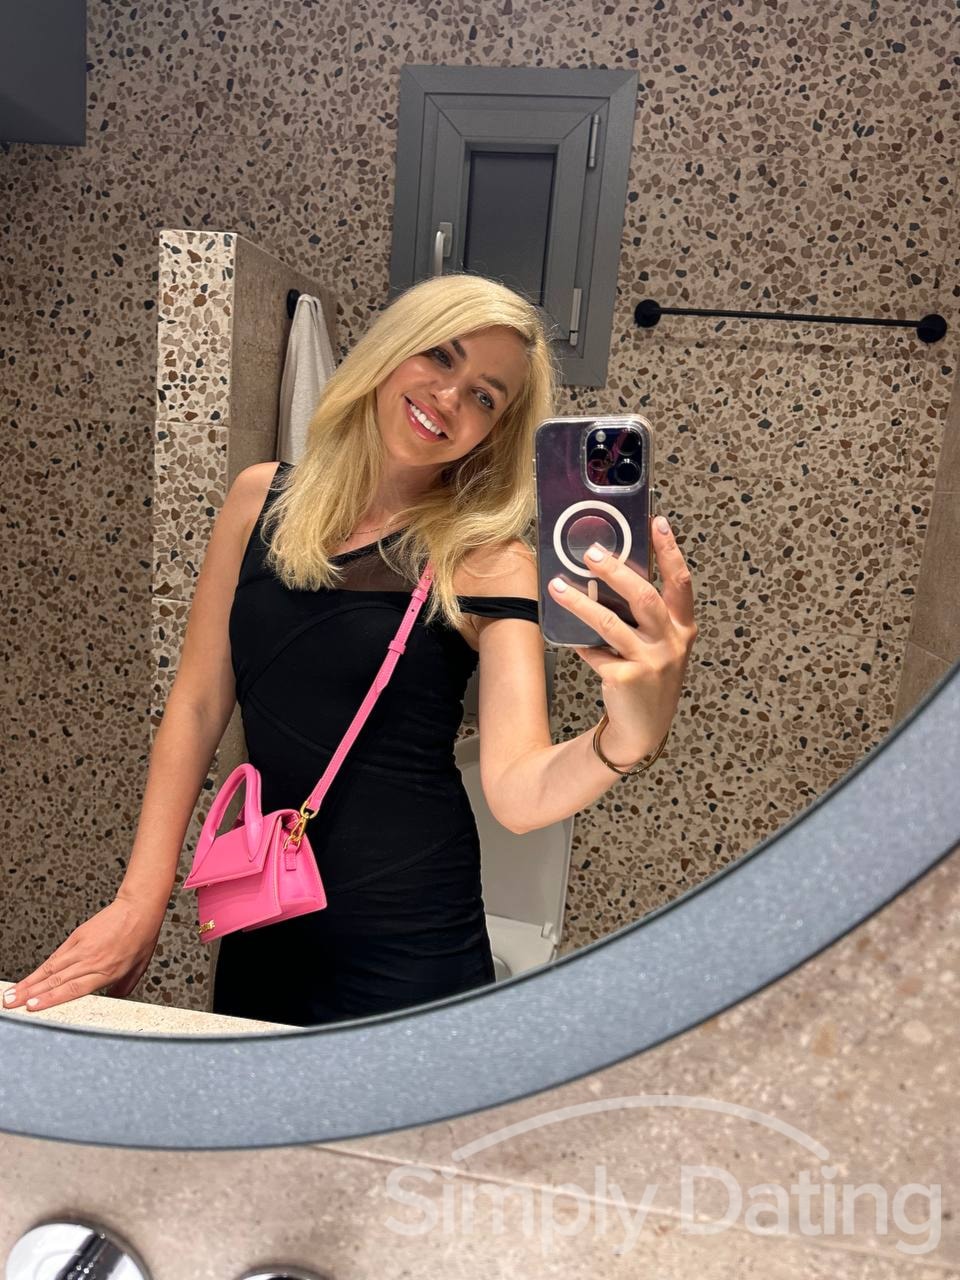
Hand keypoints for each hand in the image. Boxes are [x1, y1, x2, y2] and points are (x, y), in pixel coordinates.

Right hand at [1, 894, 166, 1013]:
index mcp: (106, 972)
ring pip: (50, 969)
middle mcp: (91, 961)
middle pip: (56, 981)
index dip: (51, 999)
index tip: (33, 1007)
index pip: (73, 989)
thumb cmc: (141, 937)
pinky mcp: (77, 936)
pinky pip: (56, 956)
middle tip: (11, 1004)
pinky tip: (29, 978)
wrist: (139, 908)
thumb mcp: (138, 969)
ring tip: (12, 994)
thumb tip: (111, 1001)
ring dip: (28, 983)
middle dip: (31, 995)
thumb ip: (122, 988)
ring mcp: (82, 948)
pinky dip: (40, 969)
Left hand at [547, 514, 697, 759]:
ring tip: (557, 586)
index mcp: (682, 628)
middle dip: (616, 572)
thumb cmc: (647, 678)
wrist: (642, 729)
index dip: (670, 551)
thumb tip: (607, 576)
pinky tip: (568, 639)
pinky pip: (595, 652)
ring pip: (610, 623)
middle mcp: (671, 642)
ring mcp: (651, 661)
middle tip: (590, 553)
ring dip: (580, 603)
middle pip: (644, 597)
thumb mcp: (658, 645)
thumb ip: (645, 616)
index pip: (680, 582)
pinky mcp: (627, 678)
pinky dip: (581, 644)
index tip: (657, 521)